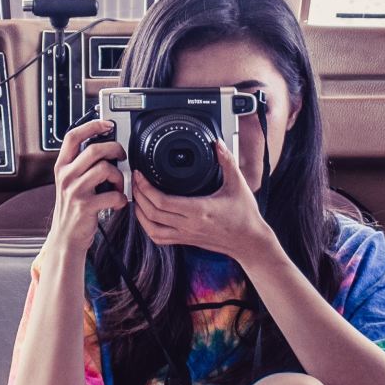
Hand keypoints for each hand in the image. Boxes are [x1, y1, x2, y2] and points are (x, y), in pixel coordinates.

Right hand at [49, 117, 127, 251]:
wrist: (66, 236)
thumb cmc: (73, 207)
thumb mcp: (70, 182)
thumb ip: (82, 165)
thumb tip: (107, 148)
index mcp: (62, 166)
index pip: (73, 137)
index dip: (91, 126)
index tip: (106, 124)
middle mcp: (66, 176)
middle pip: (93, 150)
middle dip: (114, 149)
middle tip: (121, 156)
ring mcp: (74, 191)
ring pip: (104, 169)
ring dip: (119, 176)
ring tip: (119, 184)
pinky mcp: (85, 206)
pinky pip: (111, 194)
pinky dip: (120, 198)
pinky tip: (117, 202)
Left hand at [130, 140, 279, 264]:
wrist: (249, 242)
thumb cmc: (245, 215)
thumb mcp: (238, 184)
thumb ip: (227, 161)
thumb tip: (217, 143)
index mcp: (199, 210)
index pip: (162, 201)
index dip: (146, 187)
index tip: (141, 174)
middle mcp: (189, 225)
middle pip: (152, 212)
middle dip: (138, 194)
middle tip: (135, 179)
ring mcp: (185, 235)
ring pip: (151, 228)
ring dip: (139, 212)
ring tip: (137, 195)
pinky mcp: (185, 241)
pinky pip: (159, 238)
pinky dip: (147, 226)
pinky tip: (145, 215)